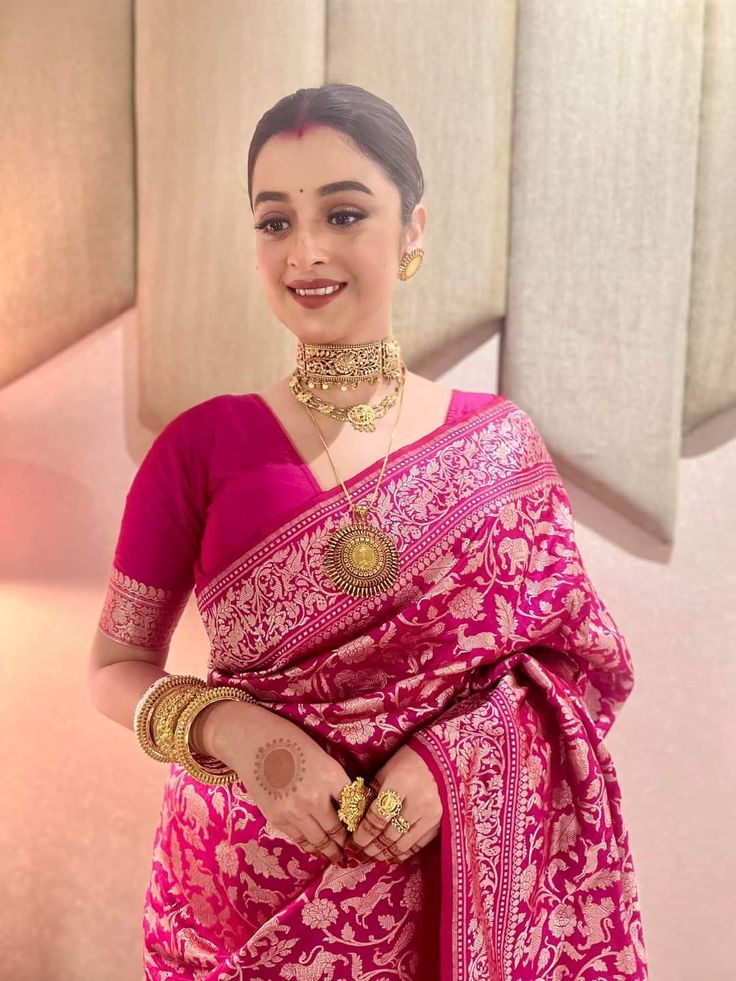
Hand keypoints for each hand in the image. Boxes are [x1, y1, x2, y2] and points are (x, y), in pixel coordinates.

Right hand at [208, 701, 350, 863]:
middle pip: (338, 830)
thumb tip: (349, 805)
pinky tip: (316, 848)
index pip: (354, 809)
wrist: (252, 741)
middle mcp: (316, 798)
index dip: (358, 821)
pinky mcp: (277, 819)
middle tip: (351, 847)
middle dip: (346, 840)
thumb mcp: (321, 756)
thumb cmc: (289, 740)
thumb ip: (334, 782)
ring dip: (330, 849)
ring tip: (337, 855)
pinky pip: (300, 839)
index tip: (360, 827)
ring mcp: (295, 812)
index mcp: (332, 777)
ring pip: (320, 840)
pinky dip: (310, 846)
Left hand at [346, 743, 442, 864]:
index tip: (351, 843)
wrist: (440, 758)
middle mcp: (418, 802)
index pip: (377, 817)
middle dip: (369, 848)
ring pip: (402, 844)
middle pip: (388, 834)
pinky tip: (389, 857)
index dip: (363, 833)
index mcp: (400, 784)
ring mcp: (431, 815)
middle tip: (356, 855)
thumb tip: (356, 819)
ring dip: (383, 854)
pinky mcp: (439, 823)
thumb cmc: (408, 760)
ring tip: (369, 858)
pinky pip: (417, 845)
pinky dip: (402, 854)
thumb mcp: (385, 771)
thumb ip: (371, 795)